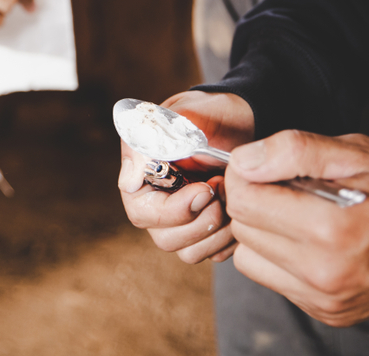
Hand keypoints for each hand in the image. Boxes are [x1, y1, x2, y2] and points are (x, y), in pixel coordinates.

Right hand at [118, 91, 254, 263]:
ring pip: (190, 253)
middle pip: (166, 239)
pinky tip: (240, 210)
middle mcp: (156, 208)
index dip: (176, 209)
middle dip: (201, 221)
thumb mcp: (180, 117)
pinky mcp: (206, 235)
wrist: (236, 121)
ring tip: (233, 196)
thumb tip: (128, 183)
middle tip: (223, 188)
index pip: (144, 214)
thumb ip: (151, 141)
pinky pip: (214, 254)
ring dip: (218, 231)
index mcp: (140, 181)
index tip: (205, 188)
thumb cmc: (205, 115)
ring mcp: (181, 225)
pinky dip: (230, 239)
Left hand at [225, 130, 368, 326]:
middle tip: (287, 185)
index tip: (263, 164)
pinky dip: (280, 256)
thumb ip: (295, 151)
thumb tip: (245, 161)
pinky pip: (274, 279)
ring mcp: (325, 299)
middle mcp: (324, 274)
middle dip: (255, 200)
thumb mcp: (358, 152)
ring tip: (299, 212)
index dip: (247, 174)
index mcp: (331, 230)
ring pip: (250, 258)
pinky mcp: (327, 312)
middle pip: (243, 228)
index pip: (243, 201)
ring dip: (264, 231)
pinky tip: (310, 239)